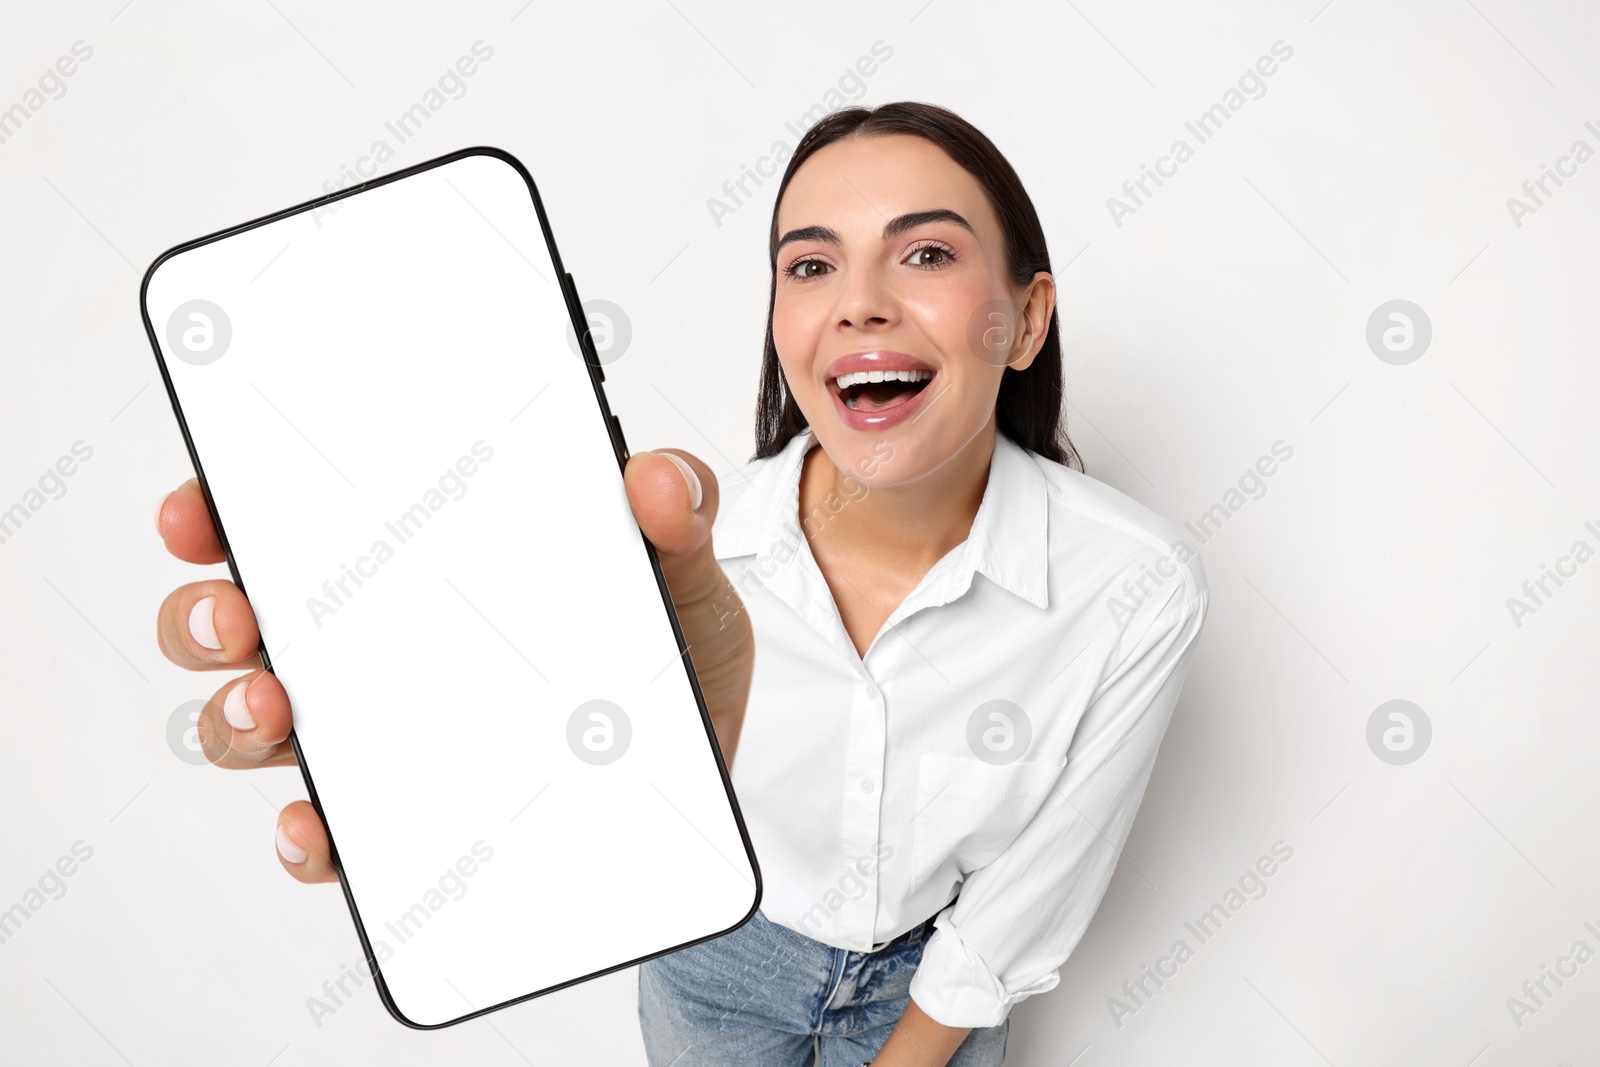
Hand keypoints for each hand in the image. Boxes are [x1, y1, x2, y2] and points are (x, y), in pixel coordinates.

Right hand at [156, 448, 752, 884]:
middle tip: (232, 614)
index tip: (199, 510)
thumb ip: (676, 515)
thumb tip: (654, 479)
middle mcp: (375, 647)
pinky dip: (309, 834)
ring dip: (235, 719)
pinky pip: (329, 835)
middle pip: (244, 626)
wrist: (705, 776)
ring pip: (258, 726)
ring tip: (271, 710)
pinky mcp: (408, 822)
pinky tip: (320, 828)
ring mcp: (381, 737)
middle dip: (206, 616)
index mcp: (420, 565)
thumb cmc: (670, 659)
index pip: (296, 526)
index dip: (225, 513)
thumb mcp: (681, 576)